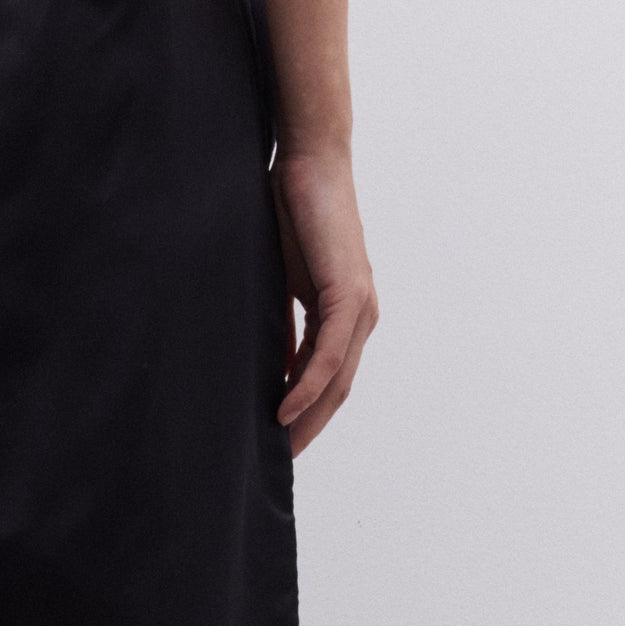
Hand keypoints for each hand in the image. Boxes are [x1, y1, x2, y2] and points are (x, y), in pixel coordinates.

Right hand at [271, 146, 378, 456]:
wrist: (311, 164)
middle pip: (338, 389)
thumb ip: (280, 321)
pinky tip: (284, 408)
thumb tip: (263, 363)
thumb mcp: (278, 281)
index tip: (278, 442)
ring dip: (309, 417)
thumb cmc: (291, 212)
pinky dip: (307, 383)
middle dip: (310, 428)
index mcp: (344, 313)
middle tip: (279, 461)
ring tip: (280, 446)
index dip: (307, 414)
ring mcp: (359, 305)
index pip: (329, 378)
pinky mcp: (347, 293)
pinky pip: (328, 353)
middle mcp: (360, 315)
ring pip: (336, 378)